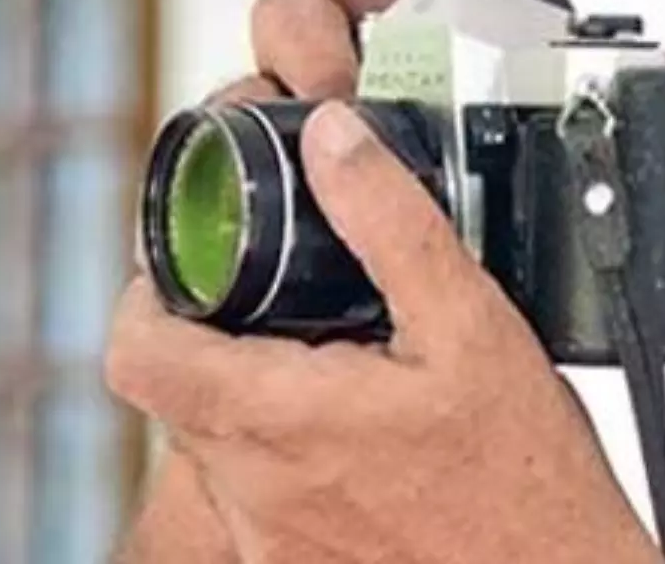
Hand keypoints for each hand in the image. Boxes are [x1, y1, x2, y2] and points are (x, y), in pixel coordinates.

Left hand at [107, 0, 659, 563]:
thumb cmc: (528, 480)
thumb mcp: (471, 323)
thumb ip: (392, 221)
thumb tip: (332, 140)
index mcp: (281, 419)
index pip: (136, 354)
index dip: (142, 299)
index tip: (183, 270)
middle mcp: (257, 493)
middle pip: (177, 396)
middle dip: (217, 339)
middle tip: (287, 305)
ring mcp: (273, 543)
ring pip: (219, 450)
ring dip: (257, 399)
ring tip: (340, 368)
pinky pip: (259, 499)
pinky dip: (289, 456)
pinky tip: (365, 441)